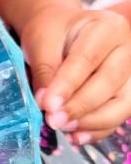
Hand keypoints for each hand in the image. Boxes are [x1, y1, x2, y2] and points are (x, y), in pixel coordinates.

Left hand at [21, 4, 130, 143]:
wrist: (61, 31)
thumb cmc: (51, 31)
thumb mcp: (40, 41)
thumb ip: (44, 70)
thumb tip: (47, 104)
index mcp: (107, 27)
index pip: (87, 60)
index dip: (68, 85)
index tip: (48, 105)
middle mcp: (127, 49)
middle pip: (109, 82)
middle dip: (80, 106)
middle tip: (53, 120)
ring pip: (122, 104)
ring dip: (92, 122)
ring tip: (63, 127)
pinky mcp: (128, 93)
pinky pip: (118, 116)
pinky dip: (97, 130)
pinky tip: (76, 136)